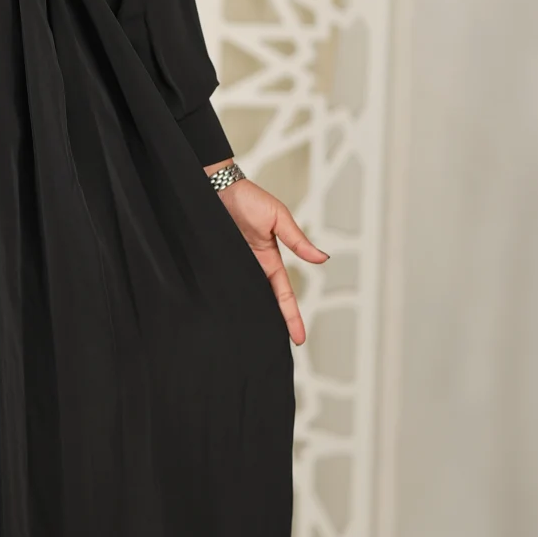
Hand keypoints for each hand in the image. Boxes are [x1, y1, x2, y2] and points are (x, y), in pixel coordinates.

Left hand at [208, 169, 327, 345]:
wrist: (216, 186)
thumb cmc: (249, 198)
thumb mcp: (279, 218)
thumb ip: (298, 240)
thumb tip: (322, 259)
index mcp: (269, 260)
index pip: (283, 295)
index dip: (290, 316)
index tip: (299, 339)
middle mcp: (252, 268)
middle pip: (264, 303)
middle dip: (272, 325)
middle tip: (275, 351)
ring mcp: (233, 267)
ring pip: (243, 299)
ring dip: (248, 317)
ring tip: (252, 343)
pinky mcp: (215, 264)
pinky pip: (222, 286)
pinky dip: (225, 302)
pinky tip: (224, 318)